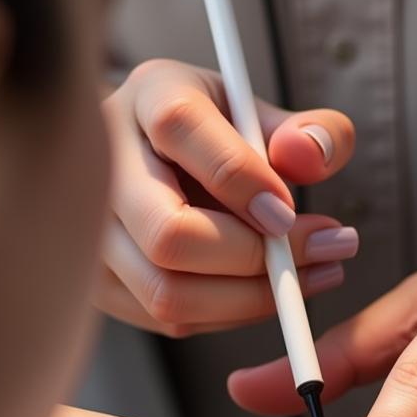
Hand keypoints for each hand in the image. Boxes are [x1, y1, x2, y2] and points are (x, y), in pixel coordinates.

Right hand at [99, 59, 356, 336]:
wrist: (156, 162)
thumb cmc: (218, 135)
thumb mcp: (269, 114)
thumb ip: (309, 130)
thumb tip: (310, 157)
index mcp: (148, 97)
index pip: (178, 129)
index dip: (242, 179)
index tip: (290, 213)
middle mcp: (104, 163)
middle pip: (168, 234)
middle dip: (255, 258)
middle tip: (324, 252)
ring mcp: (92, 231)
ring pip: (169, 291)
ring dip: (253, 298)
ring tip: (315, 274)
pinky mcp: (101, 284)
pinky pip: (173, 319)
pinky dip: (233, 313)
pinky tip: (270, 290)